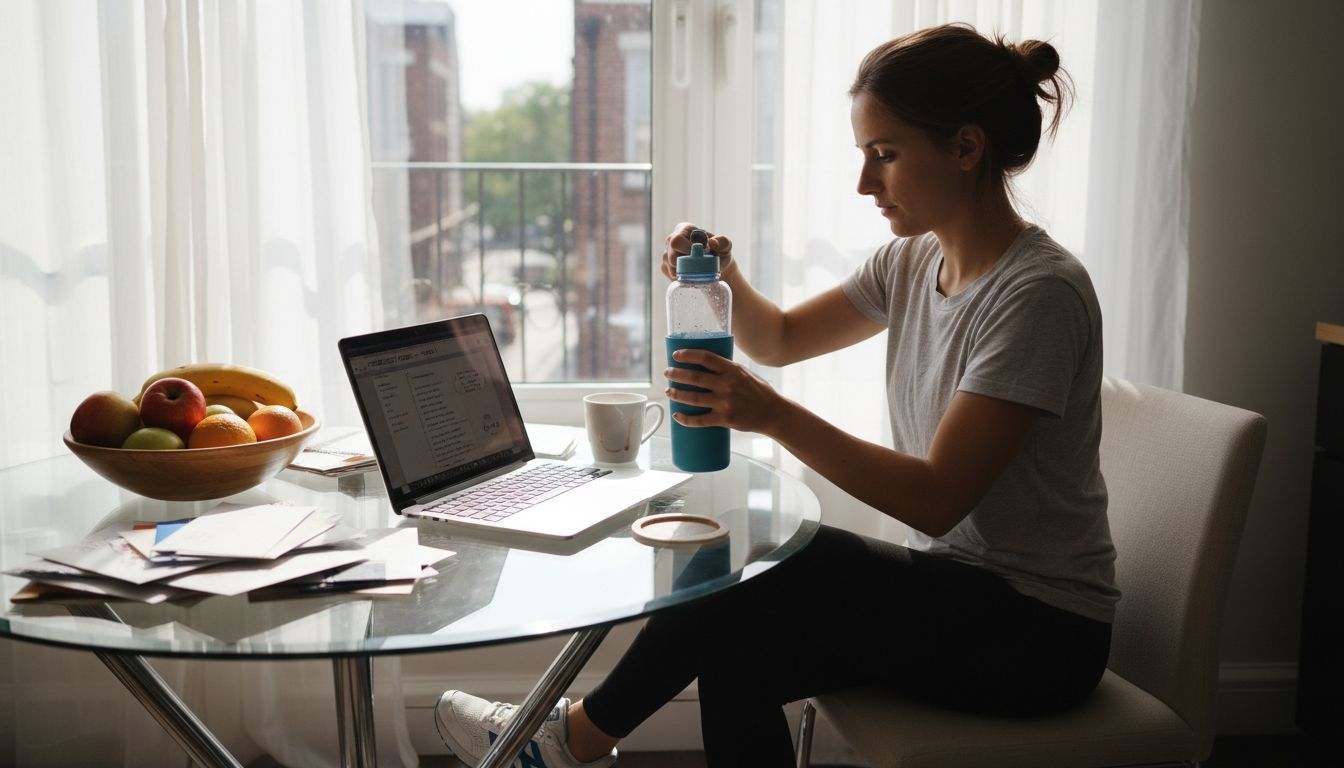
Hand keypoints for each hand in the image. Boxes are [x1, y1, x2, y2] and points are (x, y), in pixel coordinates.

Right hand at [662, 222, 737, 281]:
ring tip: (698, 271)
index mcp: (684, 229)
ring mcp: (667, 253)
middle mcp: (672, 239)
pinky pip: (670, 274)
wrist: (716, 267)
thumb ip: (723, 242)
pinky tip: (691, 275)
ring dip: (684, 273)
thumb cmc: (720, 253)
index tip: (701, 255)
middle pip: (670, 256)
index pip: (676, 240)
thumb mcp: (726, 246)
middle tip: (700, 267)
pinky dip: (681, 278)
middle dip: (686, 265)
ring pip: (669, 267)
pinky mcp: (666, 266)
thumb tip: (712, 242)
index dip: (686, 250)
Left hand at [664, 348, 781, 433]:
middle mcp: (727, 385)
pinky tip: (677, 415)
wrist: (773, 413)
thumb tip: (706, 364)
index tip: (675, 355)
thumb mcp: (745, 373)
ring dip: (677, 394)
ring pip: (693, 398)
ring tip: (668, 391)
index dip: (688, 355)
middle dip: (676, 374)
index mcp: (732, 370)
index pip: (705, 358)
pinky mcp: (725, 419)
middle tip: (667, 373)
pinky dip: (686, 419)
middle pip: (695, 377)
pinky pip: (700, 420)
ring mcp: (725, 402)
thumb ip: (727, 369)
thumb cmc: (759, 391)